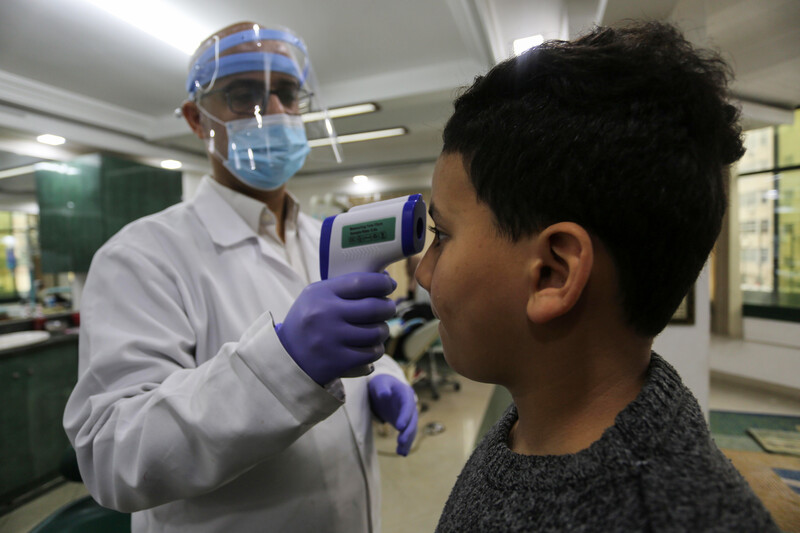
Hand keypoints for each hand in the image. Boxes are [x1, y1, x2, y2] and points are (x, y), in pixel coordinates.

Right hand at [276, 272, 395, 385]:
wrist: (288, 358)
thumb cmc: (309, 322)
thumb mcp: (316, 297)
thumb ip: (345, 287)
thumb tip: (384, 279)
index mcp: (320, 294)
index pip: (361, 282)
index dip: (382, 283)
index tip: (389, 285)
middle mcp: (325, 315)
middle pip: (374, 307)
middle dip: (388, 307)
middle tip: (388, 308)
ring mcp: (331, 339)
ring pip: (377, 331)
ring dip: (383, 329)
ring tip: (377, 328)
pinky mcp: (338, 361)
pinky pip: (372, 352)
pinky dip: (376, 348)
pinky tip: (370, 346)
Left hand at [368, 374, 417, 455]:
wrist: (386, 387)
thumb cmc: (382, 383)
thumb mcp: (380, 383)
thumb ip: (382, 388)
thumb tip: (384, 395)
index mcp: (406, 394)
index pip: (407, 406)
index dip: (405, 416)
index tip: (400, 427)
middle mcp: (410, 405)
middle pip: (412, 420)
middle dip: (407, 432)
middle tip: (400, 442)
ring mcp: (408, 415)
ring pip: (411, 429)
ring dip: (407, 441)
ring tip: (401, 452)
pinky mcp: (404, 422)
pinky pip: (406, 433)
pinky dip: (405, 443)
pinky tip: (401, 453)